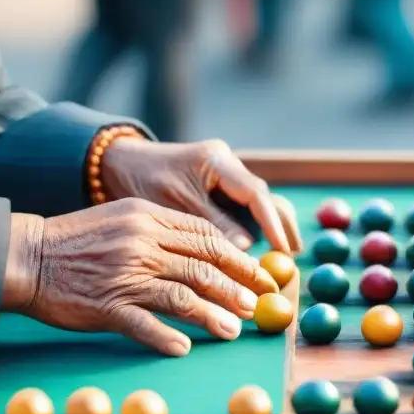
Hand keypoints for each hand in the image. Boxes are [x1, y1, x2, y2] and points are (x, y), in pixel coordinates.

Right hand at [5, 200, 279, 354]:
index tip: (258, 274)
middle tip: (256, 304)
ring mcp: (124, 275)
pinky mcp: (105, 306)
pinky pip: (144, 324)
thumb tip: (211, 249)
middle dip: (236, 287)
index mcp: (149, 217)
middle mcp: (141, 242)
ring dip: (214, 315)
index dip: (238, 258)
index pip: (206, 236)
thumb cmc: (78, 240)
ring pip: (183, 295)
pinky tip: (184, 347)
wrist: (26, 255)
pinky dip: (166, 337)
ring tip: (234, 329)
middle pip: (203, 266)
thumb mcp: (125, 217)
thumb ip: (164, 229)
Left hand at [101, 137, 301, 255]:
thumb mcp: (173, 204)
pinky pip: (243, 204)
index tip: (282, 248)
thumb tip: (247, 247)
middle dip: (282, 223)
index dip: (271, 222)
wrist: (120, 162)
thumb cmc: (142, 180)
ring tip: (286, 252)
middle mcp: (226, 163)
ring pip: (258, 200)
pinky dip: (255, 223)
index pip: (255, 193)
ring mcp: (224, 173)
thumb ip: (210, 223)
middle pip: (265, 194)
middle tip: (294, 252)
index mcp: (217, 161)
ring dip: (272, 224)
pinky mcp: (217, 185)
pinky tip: (263, 244)